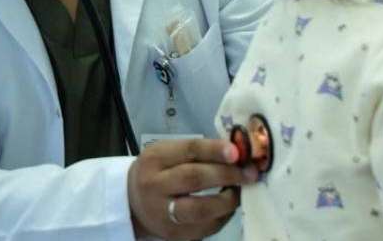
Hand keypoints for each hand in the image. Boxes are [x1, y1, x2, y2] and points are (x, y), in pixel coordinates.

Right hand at [127, 138, 258, 239]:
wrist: (133, 203)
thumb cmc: (158, 172)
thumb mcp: (168, 153)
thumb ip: (198, 151)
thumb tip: (236, 153)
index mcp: (155, 159)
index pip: (188, 150)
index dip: (214, 150)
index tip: (237, 152)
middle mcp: (155, 186)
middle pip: (194, 178)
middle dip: (226, 174)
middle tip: (249, 173)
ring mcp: (163, 213)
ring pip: (200, 208)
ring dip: (227, 199)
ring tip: (240, 191)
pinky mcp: (175, 234)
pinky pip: (206, 226)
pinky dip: (223, 215)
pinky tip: (228, 205)